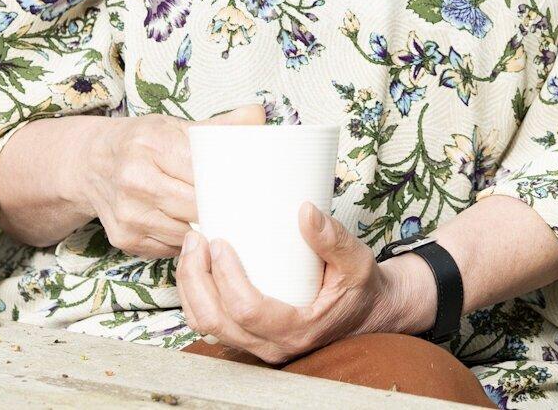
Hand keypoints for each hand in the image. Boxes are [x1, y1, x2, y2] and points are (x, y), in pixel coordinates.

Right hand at [77, 102, 265, 258]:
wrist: (91, 163)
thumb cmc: (142, 142)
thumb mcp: (175, 126)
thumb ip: (219, 126)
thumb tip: (259, 116)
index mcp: (152, 144)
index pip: (203, 171)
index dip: (228, 182)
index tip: (251, 187)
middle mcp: (134, 179)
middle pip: (196, 205)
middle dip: (221, 208)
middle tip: (244, 208)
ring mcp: (127, 213)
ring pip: (185, 232)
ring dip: (205, 228)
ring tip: (222, 220)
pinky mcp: (123, 238)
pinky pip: (169, 248)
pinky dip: (185, 241)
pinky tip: (191, 228)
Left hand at [177, 199, 410, 363]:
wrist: (367, 311)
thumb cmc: (361, 287)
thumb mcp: (357, 261)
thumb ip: (333, 238)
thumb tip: (305, 210)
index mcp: (298, 330)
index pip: (248, 311)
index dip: (226, 277)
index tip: (220, 242)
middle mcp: (273, 346)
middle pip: (216, 322)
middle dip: (195, 279)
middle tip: (197, 239)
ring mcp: (258, 346)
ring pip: (207, 326)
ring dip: (190, 288)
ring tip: (192, 248)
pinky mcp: (250, 338)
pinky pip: (212, 325)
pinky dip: (196, 297)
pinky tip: (197, 267)